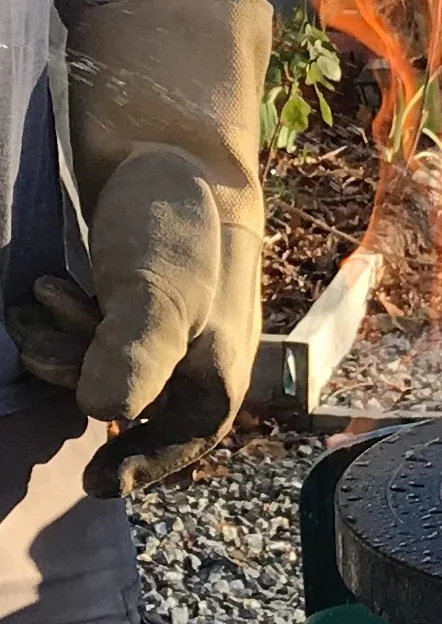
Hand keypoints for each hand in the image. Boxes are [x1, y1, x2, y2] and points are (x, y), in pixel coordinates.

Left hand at [11, 0, 269, 495]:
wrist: (164, 140)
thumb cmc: (172, 221)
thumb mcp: (157, 291)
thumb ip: (132, 356)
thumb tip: (104, 410)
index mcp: (219, 370)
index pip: (181, 443)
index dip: (138, 468)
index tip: (90, 483)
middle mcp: (195, 355)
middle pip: (127, 400)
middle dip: (76, 373)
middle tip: (40, 340)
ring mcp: (166, 326)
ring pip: (103, 366)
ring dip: (62, 343)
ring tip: (40, 297)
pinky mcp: (136, 299)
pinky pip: (94, 334)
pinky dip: (65, 321)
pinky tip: (46, 289)